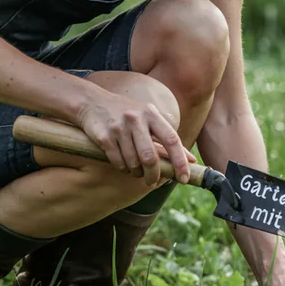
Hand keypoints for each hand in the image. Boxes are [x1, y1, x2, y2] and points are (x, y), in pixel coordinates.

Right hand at [78, 90, 192, 186]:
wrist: (92, 102)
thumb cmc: (126, 113)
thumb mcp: (149, 117)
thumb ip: (169, 137)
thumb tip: (192, 160)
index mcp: (151, 114)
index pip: (171, 140)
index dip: (180, 161)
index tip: (184, 178)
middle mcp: (136, 119)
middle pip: (150, 157)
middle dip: (153, 175)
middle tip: (153, 182)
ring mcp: (119, 127)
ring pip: (133, 162)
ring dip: (136, 172)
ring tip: (136, 170)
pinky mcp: (104, 136)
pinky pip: (118, 162)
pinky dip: (123, 168)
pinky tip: (123, 165)